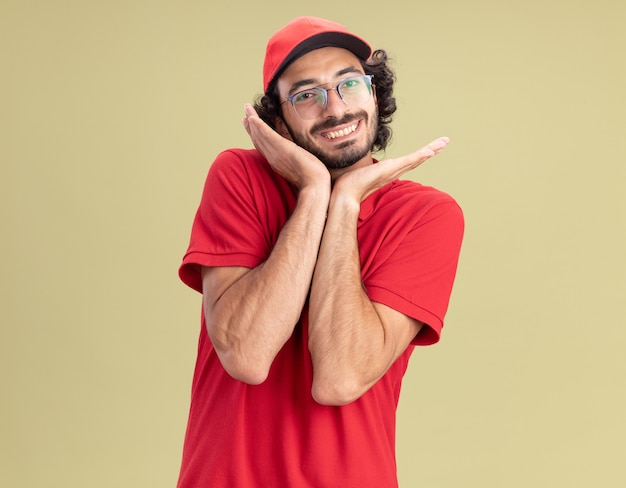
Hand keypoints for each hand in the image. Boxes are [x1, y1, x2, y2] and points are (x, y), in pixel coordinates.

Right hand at [242, 104, 329, 189]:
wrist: (314, 185)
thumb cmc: (312, 179)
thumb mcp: (301, 165)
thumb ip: (297, 158)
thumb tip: (300, 152)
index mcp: (276, 162)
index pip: (262, 146)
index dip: (255, 135)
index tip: (251, 125)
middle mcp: (273, 157)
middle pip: (257, 139)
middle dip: (250, 126)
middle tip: (244, 114)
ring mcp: (276, 153)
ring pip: (259, 135)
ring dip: (252, 120)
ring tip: (246, 108)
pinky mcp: (282, 148)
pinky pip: (268, 135)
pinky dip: (259, 126)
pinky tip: (252, 117)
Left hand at [333, 137, 449, 203]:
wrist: (345, 195)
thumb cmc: (347, 185)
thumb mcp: (354, 173)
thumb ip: (354, 170)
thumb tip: (343, 167)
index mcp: (387, 172)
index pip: (406, 162)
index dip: (418, 156)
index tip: (429, 149)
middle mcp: (393, 172)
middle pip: (416, 160)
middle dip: (431, 151)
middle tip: (444, 142)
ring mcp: (394, 171)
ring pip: (416, 159)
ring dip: (431, 150)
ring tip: (444, 142)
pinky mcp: (392, 169)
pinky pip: (411, 161)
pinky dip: (422, 155)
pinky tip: (432, 150)